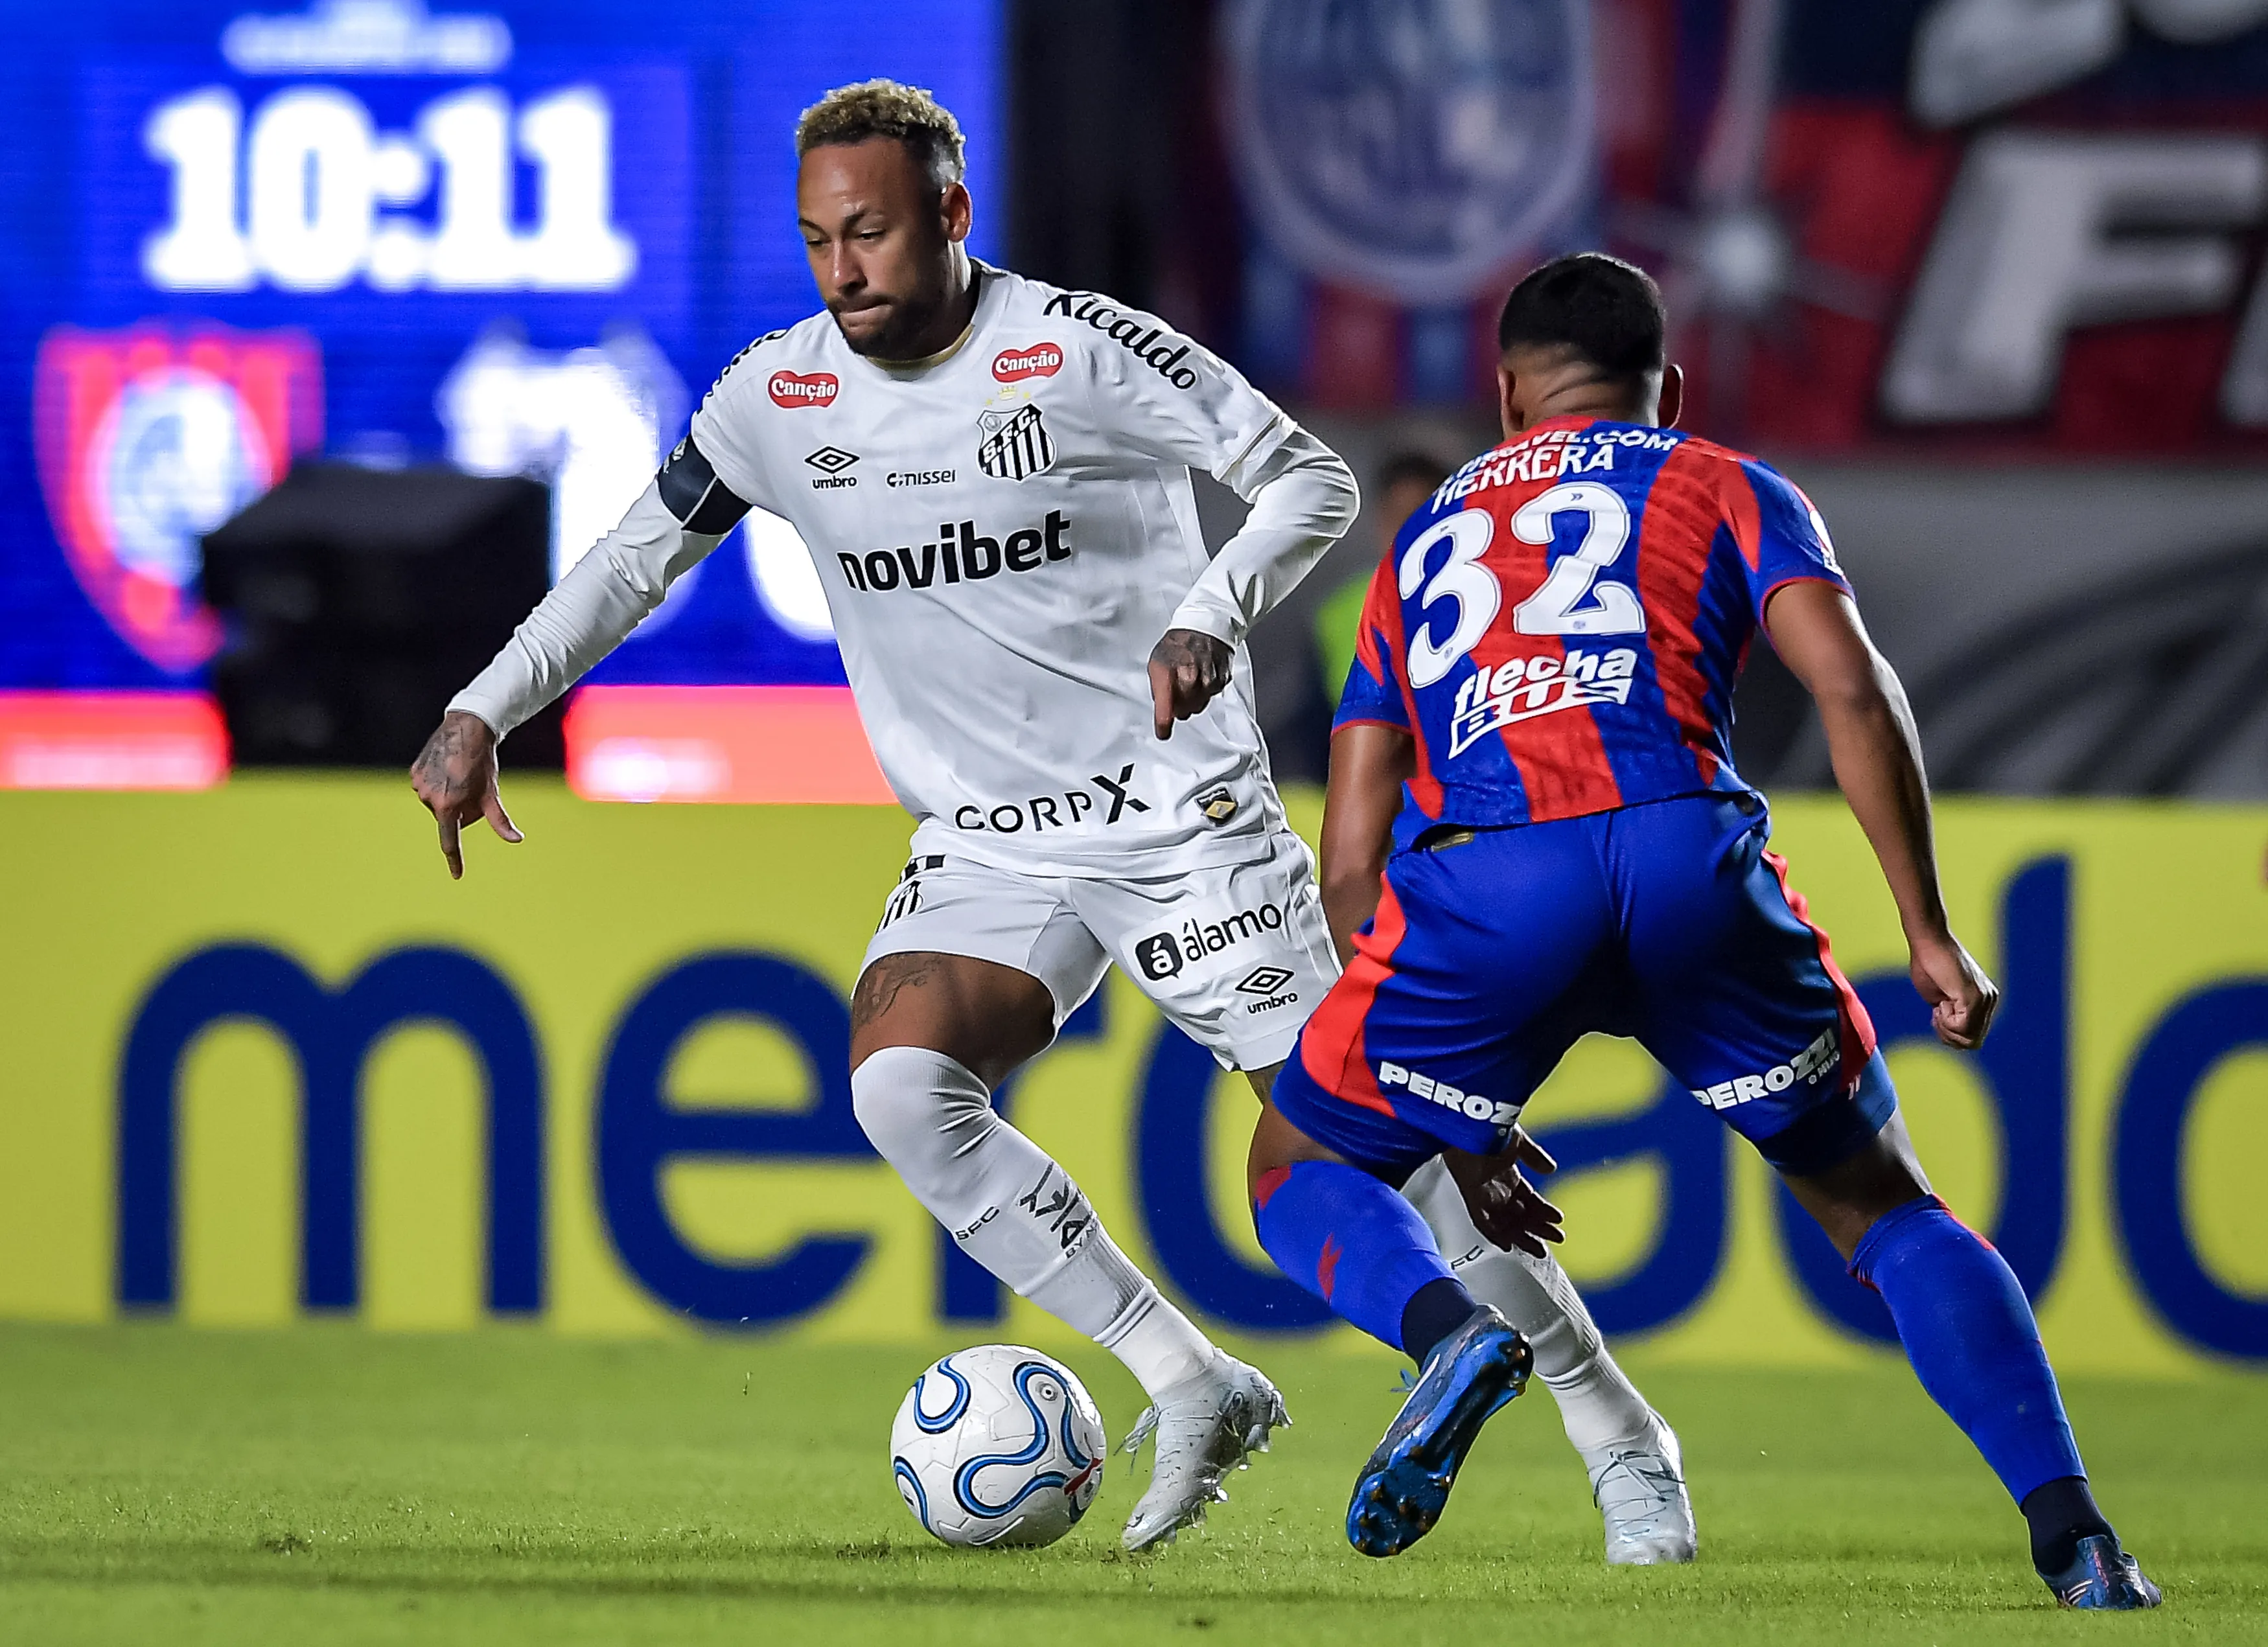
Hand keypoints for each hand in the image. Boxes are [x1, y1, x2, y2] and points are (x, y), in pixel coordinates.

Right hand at [409, 710, 520, 879]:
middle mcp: (429, 798)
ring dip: (448, 795)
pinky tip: (448, 768)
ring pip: (437, 801)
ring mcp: (418, 784)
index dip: (455, 859)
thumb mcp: (491, 793)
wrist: (466, 728)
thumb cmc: (482, 763)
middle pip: (448, 816)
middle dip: (460, 809)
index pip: (450, 841)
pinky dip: (438, 782)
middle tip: (471, 788)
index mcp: (448, 806)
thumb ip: (500, 820)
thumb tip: (517, 839)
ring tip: (459, 775)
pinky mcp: (413, 772)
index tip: (457, 875)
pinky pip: (428, 786)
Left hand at [1148, 627, 1232, 739]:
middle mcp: (1190, 680)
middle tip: (1176, 691)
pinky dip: (1205, 691)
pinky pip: (1210, 696)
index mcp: (1170, 675)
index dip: (1163, 725)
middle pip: (1183, 713)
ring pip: (1198, 707)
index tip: (1163, 733)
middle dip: (1178, 707)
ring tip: (1189, 680)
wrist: (1203, 627)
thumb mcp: (1157, 663)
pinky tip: (1201, 676)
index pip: (1166, 710)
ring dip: (1192, 701)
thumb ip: (1158, 688)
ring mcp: (1207, 681)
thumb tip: (1161, 708)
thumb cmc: (1178, 644)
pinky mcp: (1221, 681)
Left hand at [1444, 1129, 1564, 1258]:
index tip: (1558, 1220)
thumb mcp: (1518, 1141)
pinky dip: (1494, 1234)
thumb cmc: (1491, 1128)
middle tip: (1556, 1239)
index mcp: (1508, 1175)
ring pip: (1505, 1223)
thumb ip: (1534, 1156)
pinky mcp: (1471, 1198)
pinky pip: (1482, 1222)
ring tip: (1540, 1249)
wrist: (1469, 1126)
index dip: (1543, 1211)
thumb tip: (1550, 1169)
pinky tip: (1507, 1245)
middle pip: (1519, 1215)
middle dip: (1538, 1229)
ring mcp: (1484, 1195)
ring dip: (1522, 1236)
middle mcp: (1496, 1188)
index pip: (1528, 1200)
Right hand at [1909, 928, 1997, 1049]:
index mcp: (1984, 999)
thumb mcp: (1941, 996)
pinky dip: (1945, 1021)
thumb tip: (1953, 1031)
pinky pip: (1961, 1027)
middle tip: (1937, 1015)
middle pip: (1973, 1043)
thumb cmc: (1928, 964)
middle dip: (1949, 1036)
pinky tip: (1941, 1002)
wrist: (1928, 940)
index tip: (1937, 1013)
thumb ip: (1951, 1013)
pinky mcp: (1973, 998)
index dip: (1950, 1033)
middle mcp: (1990, 1000)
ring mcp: (1984, 999)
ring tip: (1939, 1007)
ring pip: (1969, 1039)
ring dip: (1947, 1029)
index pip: (1972, 1036)